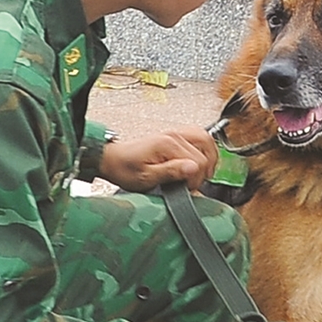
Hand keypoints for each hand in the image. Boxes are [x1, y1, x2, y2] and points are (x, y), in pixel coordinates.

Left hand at [98, 127, 218, 191]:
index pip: (199, 162)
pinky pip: (198, 136)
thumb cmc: (125, 169)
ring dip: (208, 158)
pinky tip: (199, 161)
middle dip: (202, 172)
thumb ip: (171, 172)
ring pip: (206, 140)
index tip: (185, 188)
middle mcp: (174, 135)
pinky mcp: (175, 135)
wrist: (113, 160)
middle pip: (206, 152)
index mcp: (168, 144)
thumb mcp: (146, 177)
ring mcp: (175, 133)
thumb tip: (193, 168)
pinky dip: (204, 149)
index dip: (195, 180)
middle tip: (190, 183)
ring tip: (199, 173)